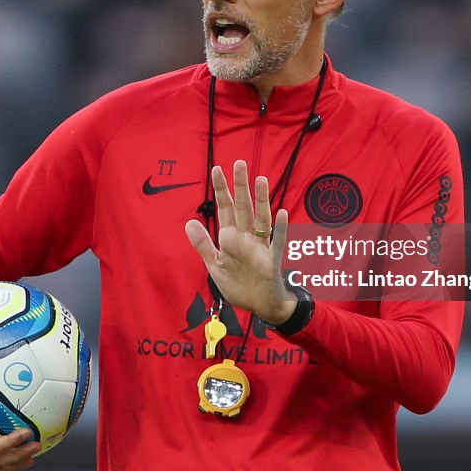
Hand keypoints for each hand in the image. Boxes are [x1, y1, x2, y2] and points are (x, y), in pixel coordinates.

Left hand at [185, 160, 295, 324]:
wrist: (260, 307)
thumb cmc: (240, 285)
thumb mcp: (215, 265)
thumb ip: (203, 244)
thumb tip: (189, 222)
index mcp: (231, 238)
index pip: (226, 209)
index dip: (221, 190)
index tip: (217, 169)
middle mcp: (246, 238)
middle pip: (243, 207)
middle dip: (240, 187)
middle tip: (238, 163)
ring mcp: (260, 247)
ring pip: (261, 219)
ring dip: (261, 200)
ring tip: (260, 180)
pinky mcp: (272, 260)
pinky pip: (277, 242)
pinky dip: (280, 229)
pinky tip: (282, 213)